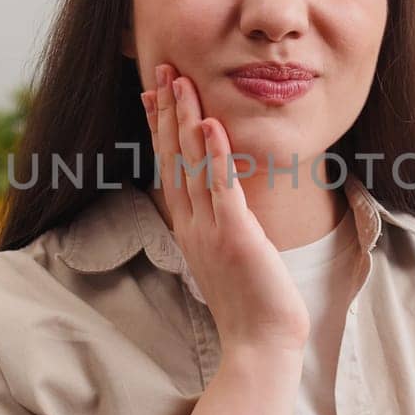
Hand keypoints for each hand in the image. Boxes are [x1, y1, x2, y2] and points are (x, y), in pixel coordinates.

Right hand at [141, 63, 311, 353]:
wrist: (260, 345)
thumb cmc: (251, 304)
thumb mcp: (228, 256)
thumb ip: (221, 224)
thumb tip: (220, 200)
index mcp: (189, 228)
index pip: (170, 167)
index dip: (161, 128)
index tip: (154, 94)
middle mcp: (192, 225)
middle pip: (173, 158)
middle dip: (167, 111)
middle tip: (162, 70)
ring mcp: (210, 230)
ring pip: (192, 165)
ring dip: (185, 120)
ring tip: (180, 82)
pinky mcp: (235, 236)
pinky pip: (222, 188)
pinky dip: (216, 154)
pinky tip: (211, 123)